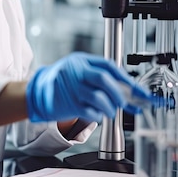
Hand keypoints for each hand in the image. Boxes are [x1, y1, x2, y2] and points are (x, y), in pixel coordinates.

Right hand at [26, 52, 151, 122]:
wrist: (37, 92)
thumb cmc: (63, 82)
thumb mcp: (78, 71)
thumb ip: (100, 77)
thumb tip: (129, 91)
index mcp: (80, 61)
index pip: (108, 66)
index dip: (127, 80)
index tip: (140, 92)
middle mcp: (75, 71)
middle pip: (104, 79)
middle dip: (119, 94)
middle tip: (124, 102)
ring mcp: (70, 87)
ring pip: (99, 97)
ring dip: (110, 107)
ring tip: (110, 111)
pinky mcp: (68, 104)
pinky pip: (90, 111)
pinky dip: (98, 115)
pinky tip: (97, 114)